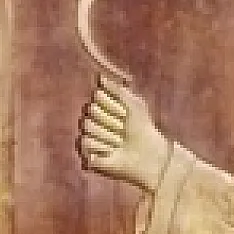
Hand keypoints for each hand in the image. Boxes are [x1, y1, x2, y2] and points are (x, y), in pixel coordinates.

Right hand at [77, 76, 169, 195]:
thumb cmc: (143, 129)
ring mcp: (89, 137)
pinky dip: (101, 147)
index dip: (114, 105)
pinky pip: (85, 143)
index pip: (97, 96)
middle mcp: (93, 121)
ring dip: (108, 135)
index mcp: (102, 108)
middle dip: (111, 120)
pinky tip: (112, 153)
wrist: (148, 156)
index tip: (126, 114)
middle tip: (123, 131)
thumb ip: (117, 90)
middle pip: (91, 110)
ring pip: (88, 126)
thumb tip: (100, 77)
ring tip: (119, 144)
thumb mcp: (134, 105)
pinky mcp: (87, 154)